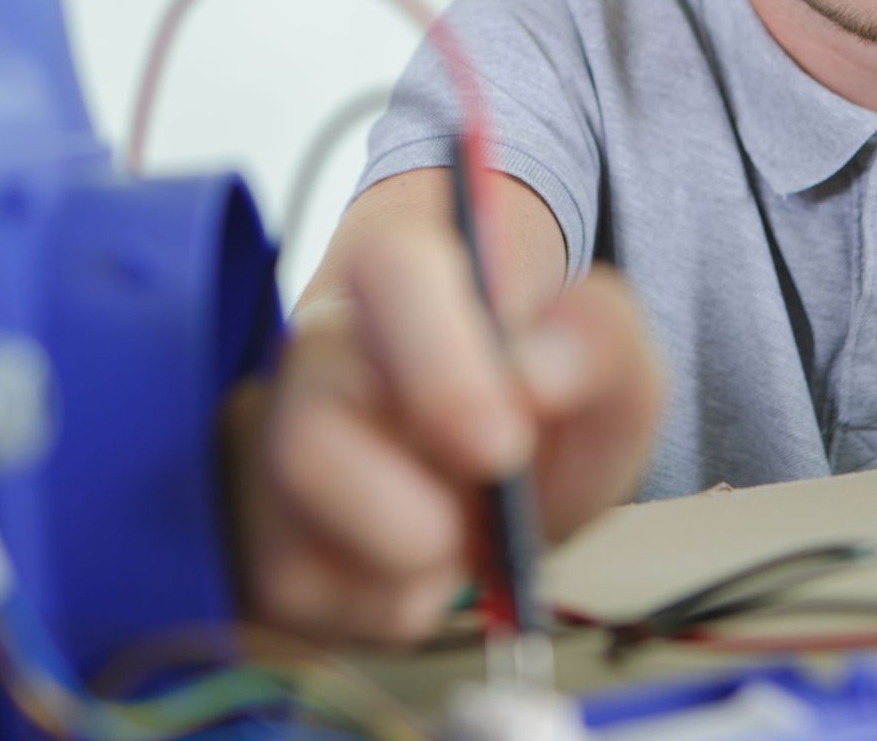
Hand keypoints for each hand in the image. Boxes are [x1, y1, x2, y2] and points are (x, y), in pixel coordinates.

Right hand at [223, 222, 661, 644]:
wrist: (508, 467)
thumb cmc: (547, 401)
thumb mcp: (609, 360)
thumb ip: (596, 340)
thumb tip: (534, 376)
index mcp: (400, 280)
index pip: (391, 272)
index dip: (440, 364)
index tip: (503, 444)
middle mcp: (317, 356)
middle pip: (306, 435)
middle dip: (403, 514)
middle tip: (479, 531)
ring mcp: (274, 449)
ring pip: (293, 541)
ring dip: (408, 567)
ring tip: (461, 534)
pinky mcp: (267, 541)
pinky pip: (314, 603)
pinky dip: (394, 604)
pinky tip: (424, 565)